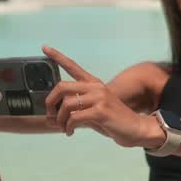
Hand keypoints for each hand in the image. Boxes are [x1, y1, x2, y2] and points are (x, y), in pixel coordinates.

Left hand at [42, 46, 161, 147]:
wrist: (136, 129)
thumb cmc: (113, 122)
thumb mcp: (91, 114)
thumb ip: (73, 114)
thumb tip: (51, 120)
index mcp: (93, 83)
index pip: (72, 66)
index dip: (57, 56)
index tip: (44, 48)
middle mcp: (95, 87)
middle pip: (62, 87)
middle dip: (50, 102)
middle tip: (50, 116)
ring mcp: (99, 97)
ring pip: (67, 104)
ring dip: (60, 119)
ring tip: (64, 128)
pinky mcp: (101, 110)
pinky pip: (74, 118)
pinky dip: (68, 127)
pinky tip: (70, 132)